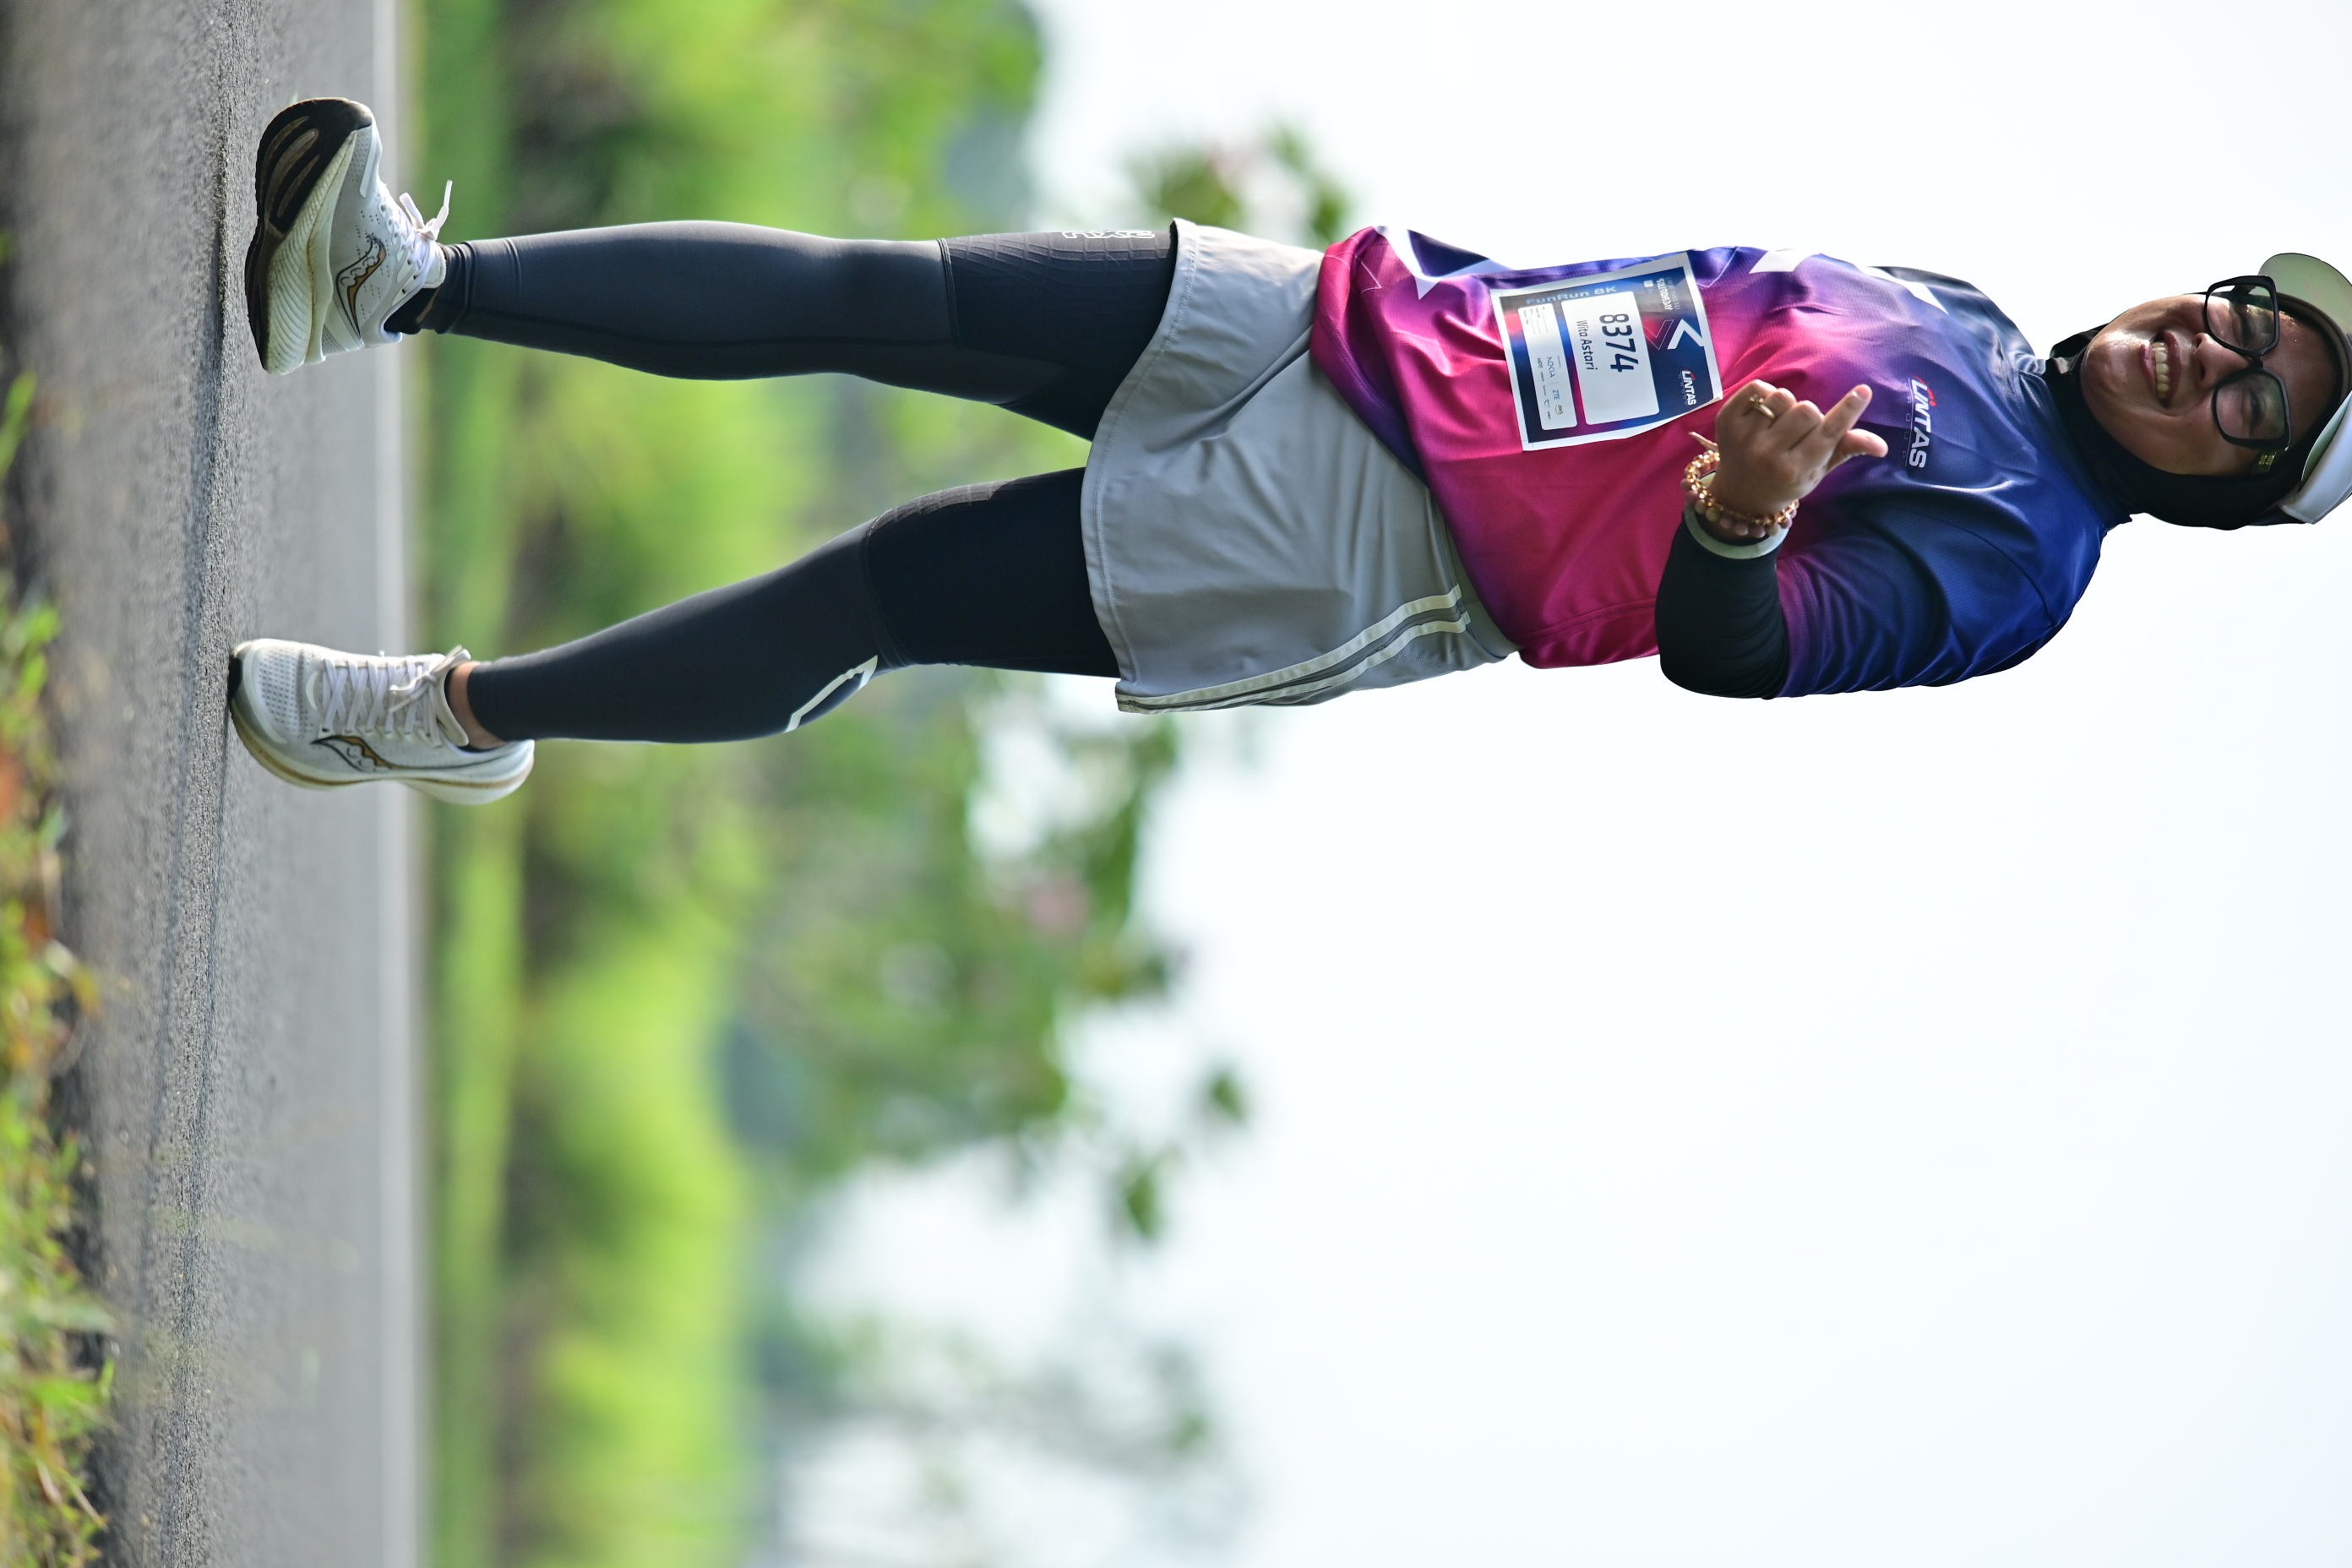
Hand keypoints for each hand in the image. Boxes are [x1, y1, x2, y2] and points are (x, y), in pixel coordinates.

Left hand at [1699, 381, 1888, 542]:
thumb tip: (1882, 446)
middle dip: (1810, 415)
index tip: (1863, 391)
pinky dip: (1765, 395)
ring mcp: (1744, 439)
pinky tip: (1763, 414)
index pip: (1828, 433)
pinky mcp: (1726, 422)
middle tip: (1801, 430)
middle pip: (1807, 410)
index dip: (1848, 410)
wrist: (1741, 495)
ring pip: (1782, 397)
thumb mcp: (1818, 471)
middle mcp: (1768, 456)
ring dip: (1786, 405)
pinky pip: (1757, 388)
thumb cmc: (1788, 479)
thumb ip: (1846, 451)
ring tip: (1780, 423)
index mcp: (1796, 470)